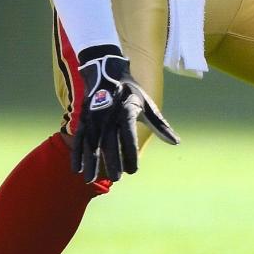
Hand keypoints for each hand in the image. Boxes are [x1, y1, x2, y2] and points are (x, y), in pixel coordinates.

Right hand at [73, 46, 179, 182]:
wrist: (105, 73)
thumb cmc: (130, 92)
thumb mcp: (147, 105)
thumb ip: (160, 126)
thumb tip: (176, 143)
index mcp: (127, 110)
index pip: (129, 136)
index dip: (131, 154)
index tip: (134, 171)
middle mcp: (109, 115)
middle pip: (110, 142)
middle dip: (112, 161)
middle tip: (116, 178)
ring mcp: (94, 118)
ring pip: (91, 143)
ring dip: (91, 162)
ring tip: (91, 180)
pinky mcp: (83, 120)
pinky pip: (79, 139)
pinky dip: (77, 154)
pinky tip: (78, 170)